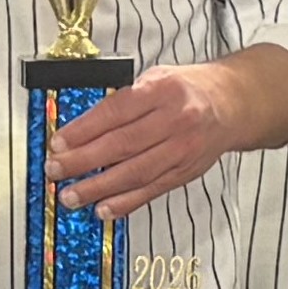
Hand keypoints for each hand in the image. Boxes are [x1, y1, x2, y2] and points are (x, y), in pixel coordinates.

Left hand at [47, 52, 282, 213]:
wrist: (232, 104)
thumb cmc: (186, 90)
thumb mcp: (155, 79)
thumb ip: (123, 101)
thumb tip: (79, 129)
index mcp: (162, 90)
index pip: (115, 112)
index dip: (83, 130)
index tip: (58, 143)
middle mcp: (175, 120)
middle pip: (122, 145)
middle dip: (83, 161)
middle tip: (55, 171)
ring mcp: (182, 149)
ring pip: (135, 173)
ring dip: (99, 188)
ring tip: (70, 196)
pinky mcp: (185, 172)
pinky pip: (152, 190)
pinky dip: (125, 203)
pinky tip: (103, 209)